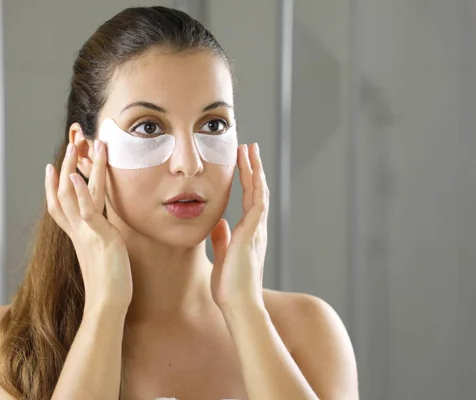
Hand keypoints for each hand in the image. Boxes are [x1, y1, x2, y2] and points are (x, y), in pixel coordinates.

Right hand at [45, 140, 132, 310]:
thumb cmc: (109, 286)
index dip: (54, 186)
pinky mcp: (99, 237)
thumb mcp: (103, 258)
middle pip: (62, 194)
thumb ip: (100, 242)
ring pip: (72, 195)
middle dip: (64, 168)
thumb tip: (104, 239)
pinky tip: (75, 175)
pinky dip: (78, 192)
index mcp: (78, 236)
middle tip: (67, 145)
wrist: (108, 305)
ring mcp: (87, 233)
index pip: (60, 206)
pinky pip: (86, 211)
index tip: (52, 168)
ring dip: (72, 168)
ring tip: (74, 146)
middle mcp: (78, 232)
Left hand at [210, 143, 268, 311]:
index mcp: (248, 233)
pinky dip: (256, 185)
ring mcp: (256, 230)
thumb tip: (220, 224)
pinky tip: (253, 170)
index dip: (247, 179)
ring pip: (259, 192)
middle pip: (256, 190)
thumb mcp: (222, 257)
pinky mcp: (252, 233)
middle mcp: (256, 228)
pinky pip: (257, 203)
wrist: (238, 304)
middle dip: (252, 168)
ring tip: (250, 149)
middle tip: (249, 147)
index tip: (242, 162)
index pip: (249, 199)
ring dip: (254, 170)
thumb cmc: (230, 286)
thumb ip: (222, 239)